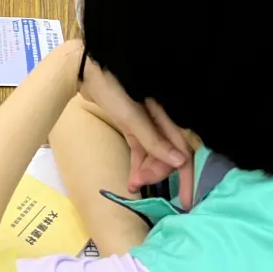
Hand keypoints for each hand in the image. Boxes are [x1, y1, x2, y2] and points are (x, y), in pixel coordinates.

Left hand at [80, 66, 194, 209]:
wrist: (85, 71)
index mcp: (168, 114)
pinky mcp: (133, 125)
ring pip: (154, 154)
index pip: (185, 150)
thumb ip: (154, 140)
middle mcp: (162, 120)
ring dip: (146, 171)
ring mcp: (147, 123)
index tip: (186, 201)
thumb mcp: (131, 116)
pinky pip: (141, 149)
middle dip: (158, 172)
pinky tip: (132, 181)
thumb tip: (180, 162)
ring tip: (132, 184)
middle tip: (140, 184)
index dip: (187, 175)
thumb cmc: (111, 88)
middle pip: (169, 154)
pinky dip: (138, 164)